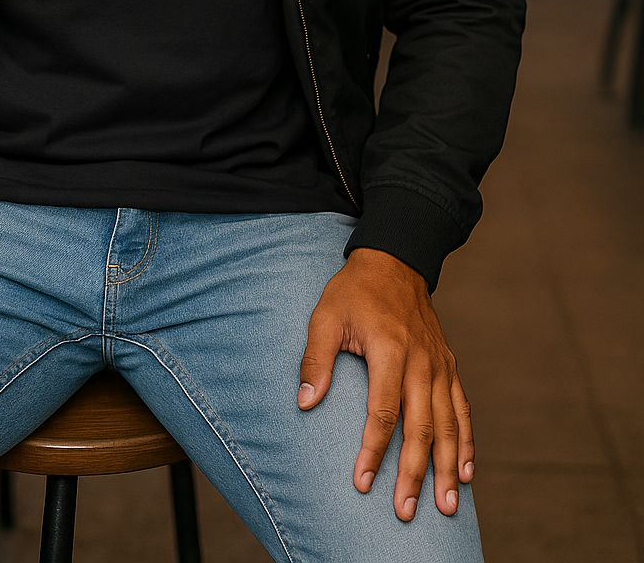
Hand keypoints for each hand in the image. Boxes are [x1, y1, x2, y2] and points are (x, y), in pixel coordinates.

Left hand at [297, 247, 472, 521]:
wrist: (394, 261)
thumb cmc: (354, 291)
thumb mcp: (325, 316)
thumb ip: (315, 359)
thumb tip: (304, 403)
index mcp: (390, 349)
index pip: (383, 411)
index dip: (374, 450)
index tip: (363, 482)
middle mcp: (422, 361)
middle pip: (421, 425)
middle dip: (415, 472)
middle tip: (406, 511)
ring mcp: (439, 364)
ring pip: (448, 424)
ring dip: (447, 467)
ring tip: (445, 505)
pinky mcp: (449, 365)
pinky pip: (462, 409)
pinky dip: (466, 442)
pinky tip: (465, 472)